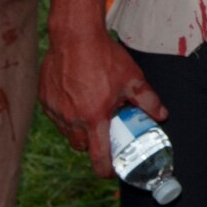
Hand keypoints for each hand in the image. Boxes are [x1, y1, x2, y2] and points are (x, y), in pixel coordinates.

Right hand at [39, 24, 166, 176]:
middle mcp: (72, 118)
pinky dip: (65, 113)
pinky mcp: (45, 99)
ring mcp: (55, 110)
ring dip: (78, 128)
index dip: (106, 169)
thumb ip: (147, 100)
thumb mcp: (132, 78)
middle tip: (103, 130)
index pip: (99, 156)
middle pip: (81, 146)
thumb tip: (161, 115)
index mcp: (94, 117)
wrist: (75, 36)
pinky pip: (56, 116)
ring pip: (67, 132)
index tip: (111, 171)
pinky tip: (76, 97)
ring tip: (90, 109)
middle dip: (93, 144)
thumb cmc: (104, 56)